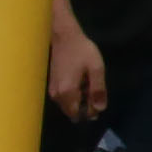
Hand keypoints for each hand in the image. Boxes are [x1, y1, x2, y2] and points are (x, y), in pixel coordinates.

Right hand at [48, 10, 108, 124]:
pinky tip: (80, 81)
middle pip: (72, 111)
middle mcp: (56, 95)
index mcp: (67, 92)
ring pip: (68, 105)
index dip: (90, 111)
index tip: (98, 98)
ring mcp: (52, 90)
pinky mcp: (52, 85)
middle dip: (85, 105)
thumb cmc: (82, 51)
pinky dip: (74, 94)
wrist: (64, 37)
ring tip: (87, 82)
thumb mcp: (96, 69)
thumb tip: (100, 109)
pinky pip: (64, 98)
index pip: (77, 114)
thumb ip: (98, 90)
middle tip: (94, 88)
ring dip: (80, 99)